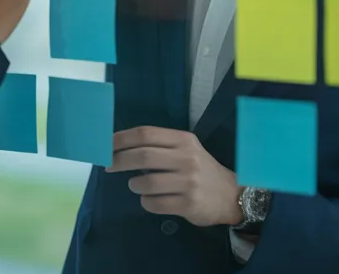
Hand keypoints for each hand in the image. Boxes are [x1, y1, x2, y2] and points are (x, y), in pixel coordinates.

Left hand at [108, 126, 242, 227]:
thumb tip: (119, 147)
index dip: (121, 139)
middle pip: (142, 156)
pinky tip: (151, 199)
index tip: (106, 145)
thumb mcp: (186, 150)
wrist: (232, 195)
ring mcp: (188, 182)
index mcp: (184, 140)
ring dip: (134, 185)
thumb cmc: (201, 170)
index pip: (146, 134)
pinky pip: (154, 203)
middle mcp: (187, 159)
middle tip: (109, 166)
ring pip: (146, 183)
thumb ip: (159, 146)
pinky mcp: (188, 204)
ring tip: (136, 185)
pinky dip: (146, 202)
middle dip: (119, 161)